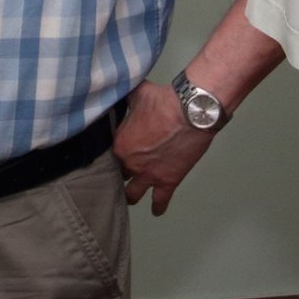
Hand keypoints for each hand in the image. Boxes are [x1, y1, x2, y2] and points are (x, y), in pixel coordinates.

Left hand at [114, 80, 216, 214]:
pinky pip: (160, 200)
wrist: (191, 112)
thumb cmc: (165, 101)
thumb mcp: (137, 94)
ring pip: (132, 194)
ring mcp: (149, 175)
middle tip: (118, 176)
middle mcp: (131, 164)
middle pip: (118, 175)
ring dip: (130, 195)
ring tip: (128, 197)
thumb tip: (117, 87)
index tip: (114, 155)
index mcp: (119, 145)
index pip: (107, 156)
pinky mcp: (168, 181)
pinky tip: (156, 211)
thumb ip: (124, 95)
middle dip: (118, 174)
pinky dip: (157, 207)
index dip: (111, 155)